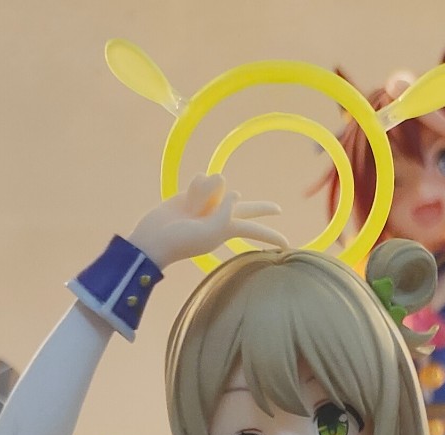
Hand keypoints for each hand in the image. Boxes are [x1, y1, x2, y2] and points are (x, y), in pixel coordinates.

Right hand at [130, 175, 285, 270]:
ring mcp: (209, 204)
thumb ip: (227, 213)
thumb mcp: (211, 231)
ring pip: (219, 184)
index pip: (256, 231)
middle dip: (262, 209)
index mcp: (228, 230)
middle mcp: (222, 216)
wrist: (156, 236)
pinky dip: (195, 188)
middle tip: (279, 210)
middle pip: (248, 209)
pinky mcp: (195, 193)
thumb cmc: (183, 240)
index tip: (288, 245)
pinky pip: (203, 179)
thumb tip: (235, 191)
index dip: (272, 236)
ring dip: (205, 192)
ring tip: (191, 209)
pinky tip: (185, 200)